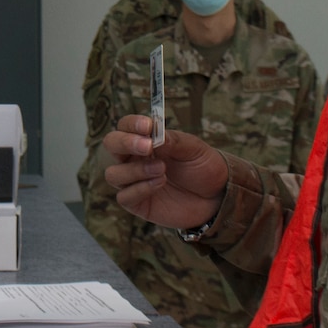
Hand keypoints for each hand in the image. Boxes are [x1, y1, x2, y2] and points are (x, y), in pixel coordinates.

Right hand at [103, 114, 229, 230]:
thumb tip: (153, 133)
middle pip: (111, 145)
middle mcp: (134, 158)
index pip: (125, 126)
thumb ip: (172, 140)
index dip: (132, 124)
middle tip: (147, 147)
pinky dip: (140, 189)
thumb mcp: (193, 148)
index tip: (147, 126)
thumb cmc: (203, 167)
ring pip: (113, 173)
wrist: (217, 196)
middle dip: (125, 143)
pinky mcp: (137, 203)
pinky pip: (124, 196)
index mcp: (146, 139)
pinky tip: (160, 183)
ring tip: (162, 170)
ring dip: (136, 170)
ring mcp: (133, 181)